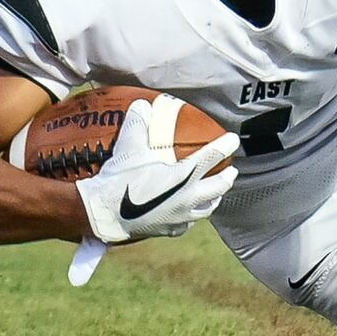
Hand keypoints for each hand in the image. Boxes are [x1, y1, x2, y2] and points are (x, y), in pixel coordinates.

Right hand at [75, 98, 238, 243]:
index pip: (212, 156)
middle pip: (219, 187)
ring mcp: (180, 217)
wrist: (103, 214)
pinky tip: (187, 215)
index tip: (234, 140)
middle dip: (227, 178)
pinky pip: (186, 224)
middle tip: (232, 171)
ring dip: (214, 199)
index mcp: (184, 175)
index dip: (225, 146)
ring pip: (207, 209)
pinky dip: (190, 218)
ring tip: (216, 194)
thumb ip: (139, 124)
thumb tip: (143, 104)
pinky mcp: (169, 230)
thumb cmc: (118, 179)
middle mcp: (188, 197)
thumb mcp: (128, 147)